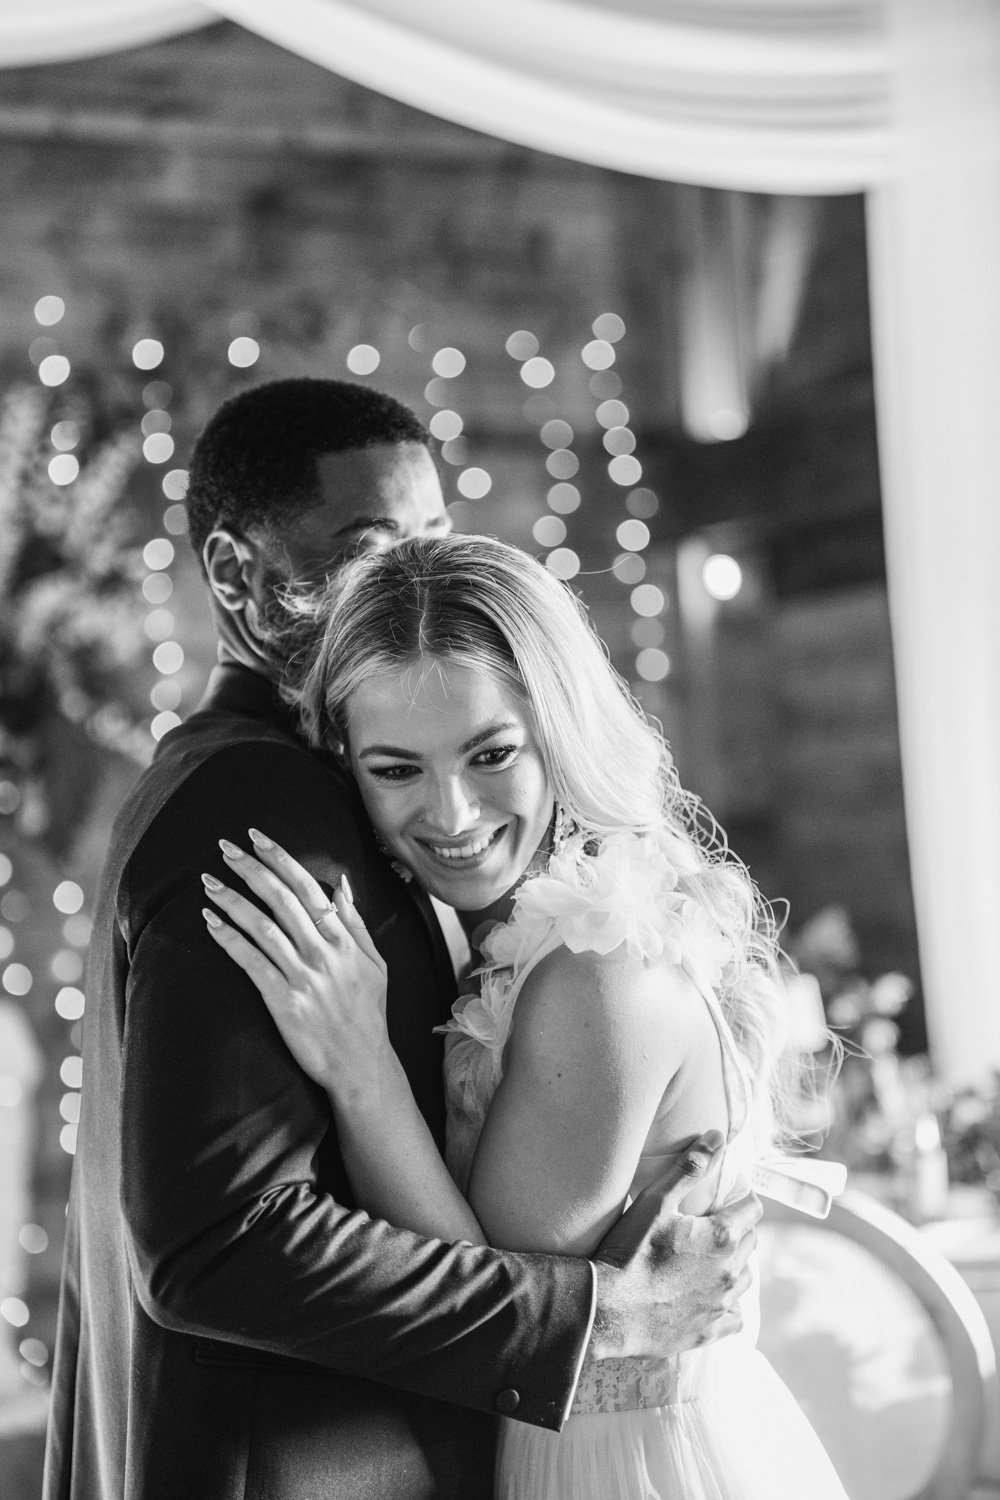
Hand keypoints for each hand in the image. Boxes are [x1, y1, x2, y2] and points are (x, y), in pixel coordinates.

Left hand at [201, 831, 390, 1103]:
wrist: (361, 1064)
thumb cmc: (367, 1014)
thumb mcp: (375, 963)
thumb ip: (355, 922)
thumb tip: (340, 883)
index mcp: (344, 939)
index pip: (308, 887)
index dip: (280, 858)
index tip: (256, 837)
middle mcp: (323, 952)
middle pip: (281, 899)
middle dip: (250, 868)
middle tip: (224, 847)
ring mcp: (303, 976)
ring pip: (261, 926)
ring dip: (232, 900)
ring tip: (208, 881)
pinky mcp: (283, 1000)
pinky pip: (251, 962)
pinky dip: (229, 939)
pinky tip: (211, 923)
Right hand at [589, 1131, 760, 1359]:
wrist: (609, 1309)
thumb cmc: (631, 1251)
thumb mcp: (656, 1200)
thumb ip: (689, 1168)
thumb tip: (717, 1137)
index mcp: (722, 1237)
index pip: (752, 1209)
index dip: (743, 1197)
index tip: (730, 1194)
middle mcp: (730, 1272)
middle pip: (750, 1242)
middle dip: (738, 1229)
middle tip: (714, 1223)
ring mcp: (721, 1305)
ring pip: (745, 1279)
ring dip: (735, 1265)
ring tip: (712, 1259)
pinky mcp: (708, 1332)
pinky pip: (734, 1319)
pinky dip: (729, 1307)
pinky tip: (712, 1299)